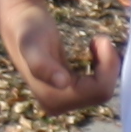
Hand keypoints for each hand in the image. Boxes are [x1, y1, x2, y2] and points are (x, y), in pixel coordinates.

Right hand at [0, 0, 118, 113]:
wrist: (22, 24)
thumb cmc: (29, 30)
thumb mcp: (33, 44)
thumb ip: (42, 64)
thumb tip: (62, 83)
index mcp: (52, 99)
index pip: (99, 91)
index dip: (108, 65)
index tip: (101, 38)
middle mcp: (57, 107)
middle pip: (102, 93)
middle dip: (108, 65)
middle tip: (99, 39)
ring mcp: (63, 102)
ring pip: (102, 90)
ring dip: (106, 65)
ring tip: (95, 43)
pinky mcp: (68, 95)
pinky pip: (97, 88)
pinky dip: (102, 69)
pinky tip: (93, 52)